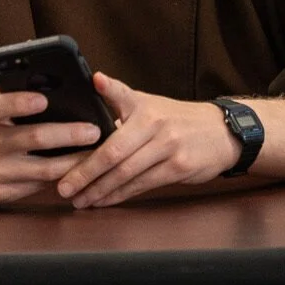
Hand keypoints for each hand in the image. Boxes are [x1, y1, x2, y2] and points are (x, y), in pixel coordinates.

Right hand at [0, 74, 101, 204]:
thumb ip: (8, 75)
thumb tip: (39, 56)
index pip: (2, 106)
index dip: (22, 103)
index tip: (44, 100)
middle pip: (33, 139)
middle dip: (68, 135)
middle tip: (94, 130)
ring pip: (42, 169)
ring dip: (73, 162)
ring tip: (95, 152)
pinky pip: (36, 187)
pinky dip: (58, 179)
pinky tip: (77, 171)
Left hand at [57, 72, 240, 208]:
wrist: (222, 132)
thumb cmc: (177, 119)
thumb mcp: (150, 103)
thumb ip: (121, 98)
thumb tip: (94, 83)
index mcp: (144, 107)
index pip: (118, 100)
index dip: (103, 99)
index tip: (82, 106)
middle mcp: (156, 125)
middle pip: (114, 152)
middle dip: (85, 172)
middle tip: (63, 187)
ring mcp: (168, 147)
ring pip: (126, 173)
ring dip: (99, 190)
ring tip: (79, 200)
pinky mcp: (178, 168)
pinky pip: (141, 185)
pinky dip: (119, 195)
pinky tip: (103, 201)